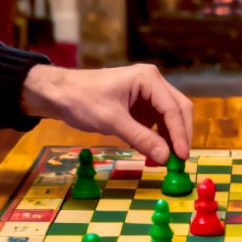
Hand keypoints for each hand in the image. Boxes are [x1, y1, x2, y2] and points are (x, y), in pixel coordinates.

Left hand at [20, 63, 193, 162]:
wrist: (60, 94)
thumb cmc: (82, 100)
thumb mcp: (112, 121)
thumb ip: (141, 138)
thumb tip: (166, 158)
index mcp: (148, 79)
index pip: (173, 108)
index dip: (180, 134)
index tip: (182, 157)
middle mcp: (152, 83)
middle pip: (178, 110)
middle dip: (180, 136)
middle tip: (179, 162)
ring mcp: (147, 94)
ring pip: (170, 118)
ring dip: (170, 139)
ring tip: (166, 161)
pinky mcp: (141, 106)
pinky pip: (157, 123)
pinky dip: (158, 138)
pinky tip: (154, 153)